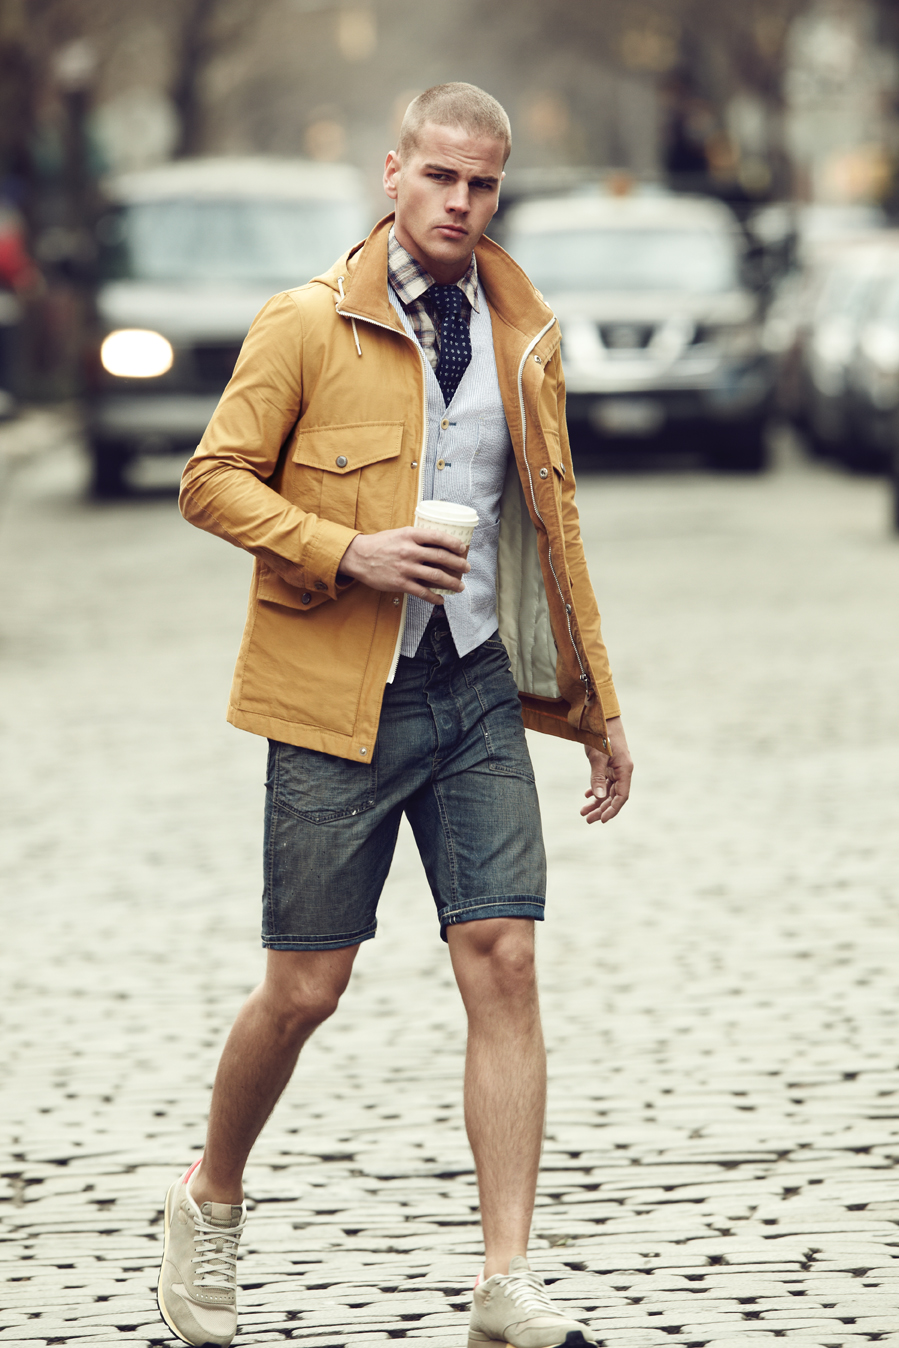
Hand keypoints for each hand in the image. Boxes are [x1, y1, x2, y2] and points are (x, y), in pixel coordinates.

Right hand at [338, 526, 469, 603]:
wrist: (359, 557)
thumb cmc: (380, 544)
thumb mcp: (399, 534)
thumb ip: (417, 538)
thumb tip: (437, 543)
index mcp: (410, 535)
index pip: (438, 537)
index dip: (453, 543)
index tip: (463, 548)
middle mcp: (409, 551)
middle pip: (441, 557)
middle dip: (458, 564)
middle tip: (466, 568)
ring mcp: (405, 568)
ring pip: (435, 576)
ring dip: (451, 582)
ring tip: (460, 586)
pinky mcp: (400, 583)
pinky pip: (422, 592)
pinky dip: (434, 597)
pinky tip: (441, 599)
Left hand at [581, 716, 632, 823]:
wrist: (599, 716)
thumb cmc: (600, 734)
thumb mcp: (597, 756)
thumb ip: (598, 777)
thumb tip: (599, 798)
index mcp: (624, 769)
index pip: (621, 796)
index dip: (613, 810)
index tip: (602, 820)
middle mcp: (622, 770)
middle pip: (614, 796)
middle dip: (601, 809)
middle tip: (587, 819)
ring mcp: (615, 767)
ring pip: (608, 790)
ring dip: (597, 802)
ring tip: (583, 812)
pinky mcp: (608, 764)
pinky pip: (604, 782)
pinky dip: (596, 789)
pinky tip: (587, 795)